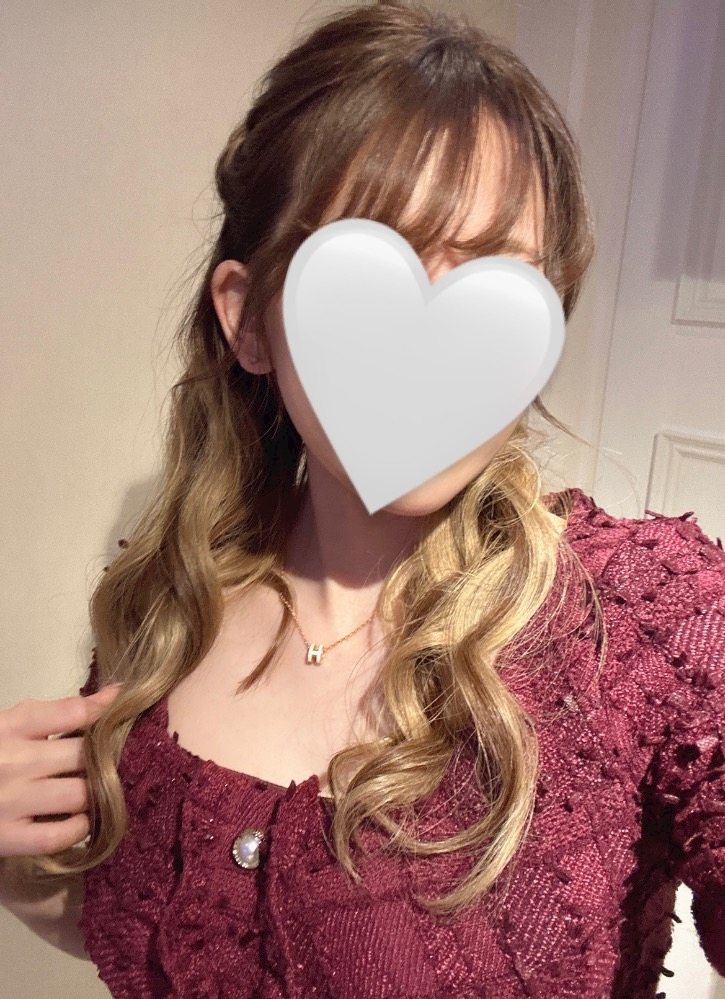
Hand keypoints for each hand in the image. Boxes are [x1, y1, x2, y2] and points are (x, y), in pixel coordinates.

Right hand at [0, 685, 121, 857]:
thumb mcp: (10, 724)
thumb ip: (57, 712)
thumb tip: (114, 694)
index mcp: (10, 726)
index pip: (74, 712)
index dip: (108, 712)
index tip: (125, 713)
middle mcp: (13, 762)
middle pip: (84, 755)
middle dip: (107, 757)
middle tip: (117, 761)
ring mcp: (10, 802)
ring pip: (79, 795)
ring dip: (98, 794)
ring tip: (99, 791)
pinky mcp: (6, 838)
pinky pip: (57, 836)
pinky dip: (78, 829)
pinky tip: (80, 819)